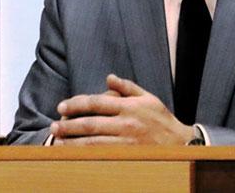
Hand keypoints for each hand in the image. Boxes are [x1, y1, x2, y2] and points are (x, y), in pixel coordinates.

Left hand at [50, 74, 193, 144]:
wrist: (182, 145)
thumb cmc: (162, 120)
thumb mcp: (148, 98)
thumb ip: (127, 87)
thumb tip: (109, 77)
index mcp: (129, 106)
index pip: (96, 102)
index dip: (76, 104)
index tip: (61, 107)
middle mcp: (126, 123)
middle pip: (91, 124)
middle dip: (69, 125)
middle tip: (53, 127)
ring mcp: (127, 141)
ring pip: (93, 143)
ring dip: (73, 143)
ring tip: (58, 142)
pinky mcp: (128, 156)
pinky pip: (102, 156)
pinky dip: (86, 156)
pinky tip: (74, 156)